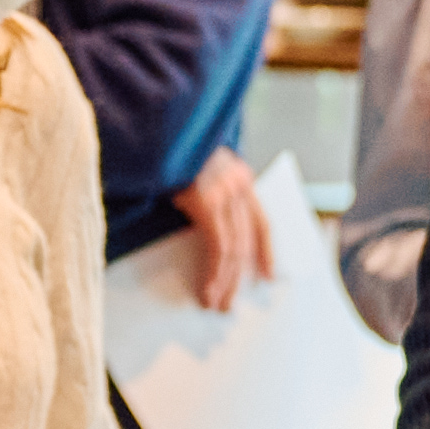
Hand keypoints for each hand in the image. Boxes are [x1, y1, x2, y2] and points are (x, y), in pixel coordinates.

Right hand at [174, 149, 271, 313]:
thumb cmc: (171, 148)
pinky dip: (213, 272)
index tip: (268, 274)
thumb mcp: (197, 166)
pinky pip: (217, 246)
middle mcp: (239, 184)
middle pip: (247, 240)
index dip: (266, 250)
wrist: (162, 124)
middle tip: (229, 304)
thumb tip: (201, 221)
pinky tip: (206, 290)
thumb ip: (207, 192)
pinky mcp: (207, 201)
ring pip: (233, 248)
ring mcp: (225, 192)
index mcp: (240, 175)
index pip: (262, 221)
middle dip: (238, 276)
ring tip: (216, 304)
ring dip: (224, 281)